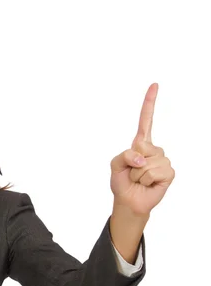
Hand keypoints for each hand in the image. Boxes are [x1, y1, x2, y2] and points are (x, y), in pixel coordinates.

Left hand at [110, 83, 174, 215]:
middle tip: (132, 172)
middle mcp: (153, 149)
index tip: (154, 84)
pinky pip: (154, 172)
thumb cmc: (122, 182)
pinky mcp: (169, 172)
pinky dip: (146, 180)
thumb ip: (124, 155)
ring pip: (146, 163)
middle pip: (141, 146)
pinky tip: (148, 184)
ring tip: (139, 180)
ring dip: (137, 174)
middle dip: (131, 162)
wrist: (129, 201)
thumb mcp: (115, 165)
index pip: (146, 120)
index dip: (149, 103)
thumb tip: (142, 159)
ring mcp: (163, 160)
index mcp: (140, 144)